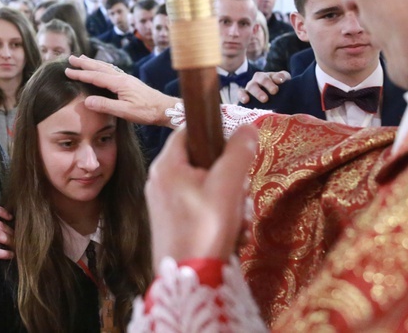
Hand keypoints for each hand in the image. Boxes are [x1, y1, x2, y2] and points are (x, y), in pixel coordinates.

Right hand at [65, 55, 179, 126]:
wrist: (165, 109)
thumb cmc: (147, 112)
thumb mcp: (125, 112)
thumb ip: (106, 106)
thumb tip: (87, 101)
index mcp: (119, 83)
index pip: (95, 76)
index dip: (81, 74)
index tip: (67, 71)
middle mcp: (122, 77)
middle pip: (100, 67)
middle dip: (84, 63)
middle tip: (71, 58)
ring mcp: (127, 79)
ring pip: (106, 67)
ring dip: (93, 63)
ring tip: (83, 58)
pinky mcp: (130, 82)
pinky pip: (112, 71)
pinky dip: (102, 67)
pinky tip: (102, 68)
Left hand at [145, 125, 257, 267]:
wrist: (189, 281)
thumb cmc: (204, 229)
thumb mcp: (227, 185)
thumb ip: (238, 152)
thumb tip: (248, 127)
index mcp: (166, 165)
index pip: (189, 131)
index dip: (214, 135)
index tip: (235, 151)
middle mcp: (159, 181)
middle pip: (202, 163)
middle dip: (230, 180)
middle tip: (239, 196)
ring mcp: (164, 204)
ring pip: (206, 189)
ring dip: (230, 203)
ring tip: (238, 222)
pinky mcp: (172, 224)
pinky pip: (200, 210)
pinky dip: (220, 220)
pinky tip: (232, 236)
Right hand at [238, 71, 290, 103]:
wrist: (270, 101)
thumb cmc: (278, 92)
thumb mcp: (285, 85)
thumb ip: (283, 79)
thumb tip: (280, 80)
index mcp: (271, 76)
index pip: (275, 75)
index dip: (277, 77)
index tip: (281, 81)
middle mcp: (259, 79)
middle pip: (262, 79)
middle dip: (268, 84)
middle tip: (275, 91)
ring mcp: (250, 86)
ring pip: (251, 86)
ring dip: (258, 92)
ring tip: (265, 99)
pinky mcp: (244, 94)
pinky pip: (241, 93)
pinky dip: (242, 96)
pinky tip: (246, 101)